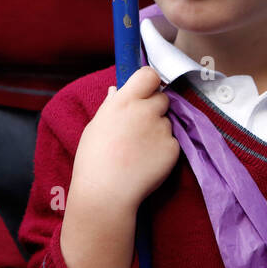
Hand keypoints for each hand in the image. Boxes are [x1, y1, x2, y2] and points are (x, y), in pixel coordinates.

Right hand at [59, 68, 177, 267]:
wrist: (106, 193)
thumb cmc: (92, 160)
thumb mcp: (95, 127)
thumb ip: (111, 107)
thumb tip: (117, 91)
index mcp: (123, 102)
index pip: (149, 74)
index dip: (149, 82)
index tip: (146, 92)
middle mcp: (145, 110)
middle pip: (163, 98)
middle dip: (155, 109)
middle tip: (141, 129)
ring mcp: (162, 129)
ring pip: (168, 123)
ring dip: (159, 131)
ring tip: (140, 152)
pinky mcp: (173, 148)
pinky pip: (172, 143)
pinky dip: (164, 151)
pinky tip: (147, 164)